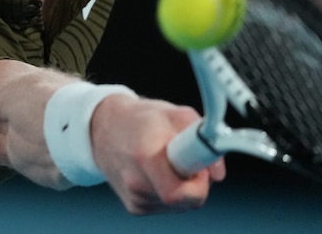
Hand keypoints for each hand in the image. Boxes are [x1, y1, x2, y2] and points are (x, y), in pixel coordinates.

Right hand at [90, 94, 225, 213]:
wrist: (103, 127)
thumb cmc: (139, 120)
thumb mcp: (174, 114)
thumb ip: (203, 138)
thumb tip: (218, 171)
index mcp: (145, 156)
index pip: (182, 193)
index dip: (200, 181)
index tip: (201, 167)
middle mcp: (137, 183)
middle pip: (186, 201)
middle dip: (196, 183)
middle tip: (190, 162)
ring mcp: (135, 199)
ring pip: (180, 206)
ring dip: (184, 187)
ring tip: (170, 163)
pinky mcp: (135, 207)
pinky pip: (168, 207)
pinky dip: (171, 192)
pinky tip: (160, 173)